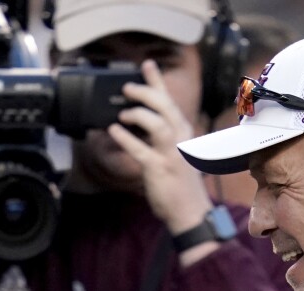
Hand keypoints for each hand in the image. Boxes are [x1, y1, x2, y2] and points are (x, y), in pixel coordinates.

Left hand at [107, 59, 214, 234]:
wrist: (190, 212)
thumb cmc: (180, 185)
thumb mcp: (174, 155)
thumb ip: (160, 139)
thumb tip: (137, 125)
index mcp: (183, 134)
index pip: (170, 102)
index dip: (158, 82)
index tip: (147, 64)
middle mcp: (180, 140)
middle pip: (166, 106)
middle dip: (146, 92)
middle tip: (127, 87)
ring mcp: (171, 154)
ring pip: (158, 124)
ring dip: (138, 114)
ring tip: (122, 114)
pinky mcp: (160, 170)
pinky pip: (141, 151)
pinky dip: (126, 139)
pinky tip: (113, 131)